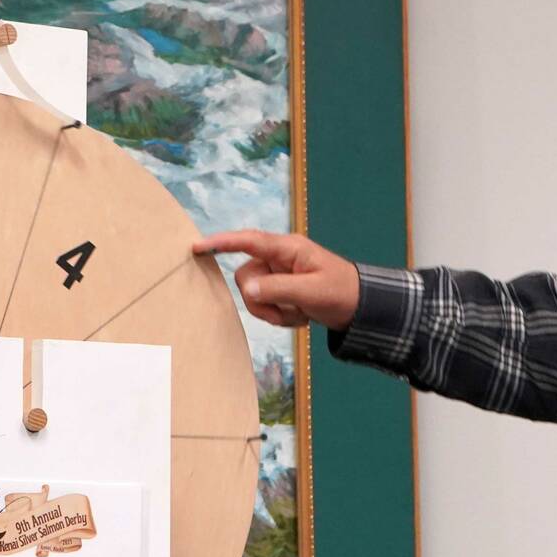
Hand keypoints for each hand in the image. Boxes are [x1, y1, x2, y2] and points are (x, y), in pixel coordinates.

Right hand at [193, 230, 360, 329]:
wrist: (359, 308)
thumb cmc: (341, 292)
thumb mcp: (311, 292)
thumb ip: (277, 289)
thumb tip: (247, 290)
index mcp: (288, 249)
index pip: (249, 241)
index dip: (222, 242)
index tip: (197, 246)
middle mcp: (279, 259)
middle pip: (247, 277)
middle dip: (262, 301)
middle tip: (289, 311)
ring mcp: (279, 275)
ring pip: (253, 295)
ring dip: (274, 311)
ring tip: (299, 314)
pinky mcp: (281, 290)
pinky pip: (265, 305)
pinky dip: (280, 315)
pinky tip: (301, 315)